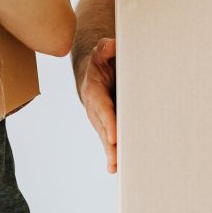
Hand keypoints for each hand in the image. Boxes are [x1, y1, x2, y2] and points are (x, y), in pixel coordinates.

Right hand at [76, 38, 118, 172]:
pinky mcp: (107, 124)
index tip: (115, 136)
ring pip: (106, 138)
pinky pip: (109, 140)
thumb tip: (112, 45)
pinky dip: (112, 154)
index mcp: (94, 91)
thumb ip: (106, 48)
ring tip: (116, 167)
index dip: (109, 122)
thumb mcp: (102, 51)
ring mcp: (100, 119)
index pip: (103, 108)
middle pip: (103, 128)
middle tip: (117, 158)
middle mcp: (95, 108)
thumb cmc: (103, 61)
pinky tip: (115, 168)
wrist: (94, 73)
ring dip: (111, 153)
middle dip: (110, 144)